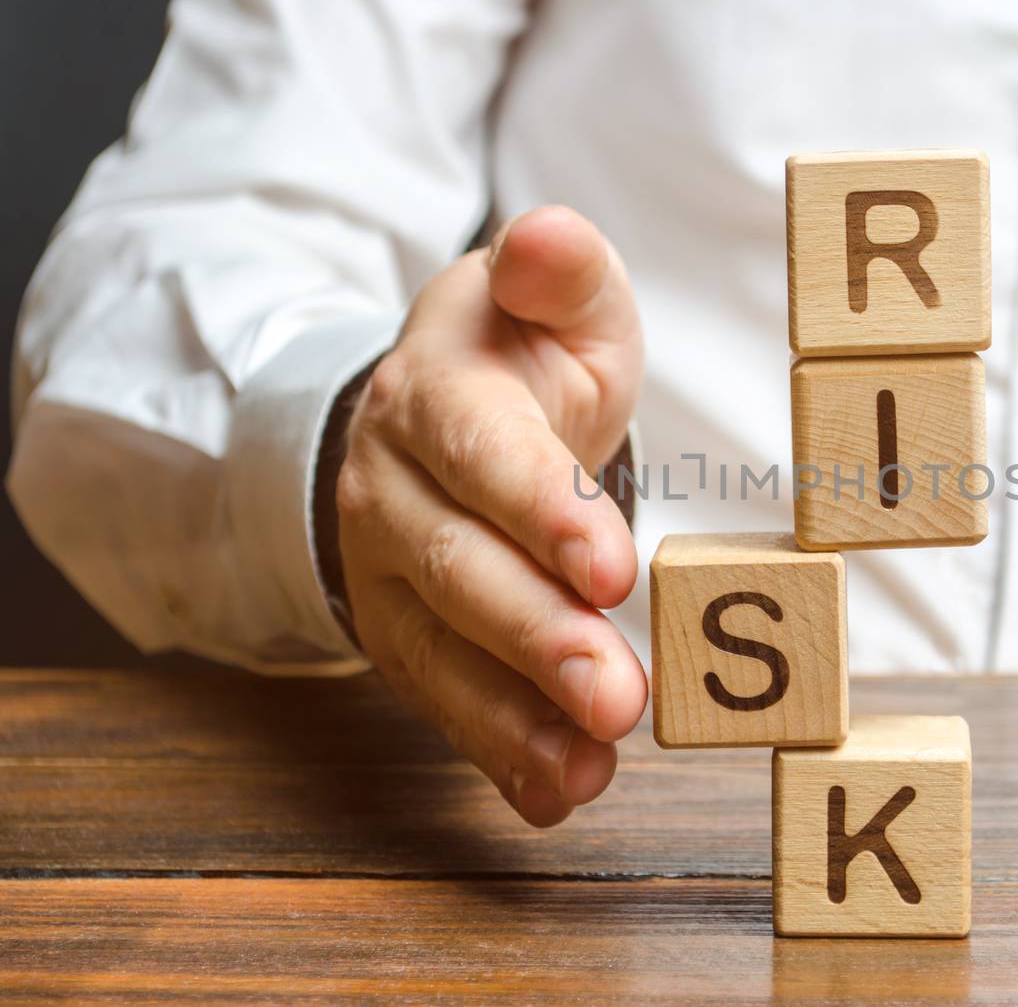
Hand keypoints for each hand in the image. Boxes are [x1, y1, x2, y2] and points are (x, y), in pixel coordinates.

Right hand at [334, 207, 645, 826]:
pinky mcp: (407, 635)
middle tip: (616, 692)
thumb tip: (549, 235)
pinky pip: (447, 701)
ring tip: (590, 763)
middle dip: (538, 635)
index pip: (482, 452)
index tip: (610, 564)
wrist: (438, 414)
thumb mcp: (554, 299)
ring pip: (444, 650)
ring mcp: (390, 572)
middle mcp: (397, 487)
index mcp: (439, 393)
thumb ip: (562, 271)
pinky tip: (559, 792)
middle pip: (459, 567)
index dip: (541, 508)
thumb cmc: (524, 356)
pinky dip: (502, 751)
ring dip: (518, 715)